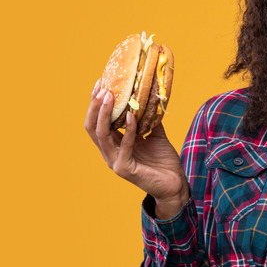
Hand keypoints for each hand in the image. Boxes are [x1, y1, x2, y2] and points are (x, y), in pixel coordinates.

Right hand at [85, 81, 188, 218]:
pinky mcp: (125, 169)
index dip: (96, 103)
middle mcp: (109, 153)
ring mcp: (115, 162)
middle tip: (102, 87)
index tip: (101, 82)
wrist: (174, 183)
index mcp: (113, 144)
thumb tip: (149, 95)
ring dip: (104, 114)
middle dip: (95, 105)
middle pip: (92, 127)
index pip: (97, 122)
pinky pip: (124, 145)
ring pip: (101, 135)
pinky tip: (130, 115)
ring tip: (110, 96)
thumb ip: (148, 118)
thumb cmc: (163, 160)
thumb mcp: (155, 134)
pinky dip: (127, 129)